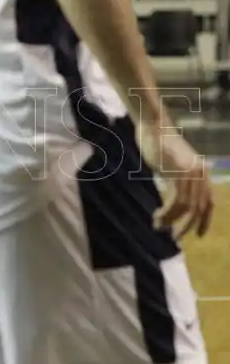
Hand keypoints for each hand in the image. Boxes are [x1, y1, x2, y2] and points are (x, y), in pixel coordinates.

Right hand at [136, 122, 213, 237]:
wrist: (154, 126)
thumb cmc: (159, 143)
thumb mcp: (173, 164)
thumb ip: (179, 178)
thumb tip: (176, 197)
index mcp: (202, 172)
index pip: (209, 202)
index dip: (204, 221)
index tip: (197, 235)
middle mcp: (200, 174)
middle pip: (199, 208)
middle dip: (187, 226)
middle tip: (174, 237)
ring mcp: (190, 173)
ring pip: (186, 207)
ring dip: (172, 221)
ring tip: (159, 226)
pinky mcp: (178, 173)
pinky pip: (176, 200)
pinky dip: (167, 213)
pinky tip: (157, 216)